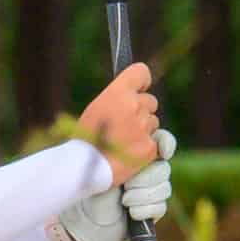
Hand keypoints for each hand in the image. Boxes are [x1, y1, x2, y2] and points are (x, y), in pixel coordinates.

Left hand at [54, 130, 174, 240]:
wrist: (86, 220)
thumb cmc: (91, 189)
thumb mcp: (103, 167)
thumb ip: (122, 155)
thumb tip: (137, 150)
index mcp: (137, 153)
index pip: (161, 140)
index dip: (166, 143)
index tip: (162, 151)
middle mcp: (148, 170)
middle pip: (164, 168)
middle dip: (145, 178)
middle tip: (126, 185)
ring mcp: (153, 190)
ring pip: (164, 188)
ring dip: (141, 196)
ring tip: (123, 201)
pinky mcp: (154, 210)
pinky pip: (160, 207)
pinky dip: (145, 210)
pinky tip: (131, 213)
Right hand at [76, 62, 161, 184]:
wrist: (84, 168)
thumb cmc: (86, 138)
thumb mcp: (96, 109)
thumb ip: (117, 99)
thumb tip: (132, 96)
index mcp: (118, 92)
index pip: (141, 72)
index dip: (142, 81)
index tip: (140, 88)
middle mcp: (134, 106)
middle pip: (151, 101)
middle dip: (142, 111)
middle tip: (124, 124)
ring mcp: (144, 127)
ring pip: (153, 122)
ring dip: (143, 129)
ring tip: (122, 141)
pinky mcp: (150, 147)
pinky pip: (155, 142)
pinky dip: (145, 147)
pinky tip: (129, 153)